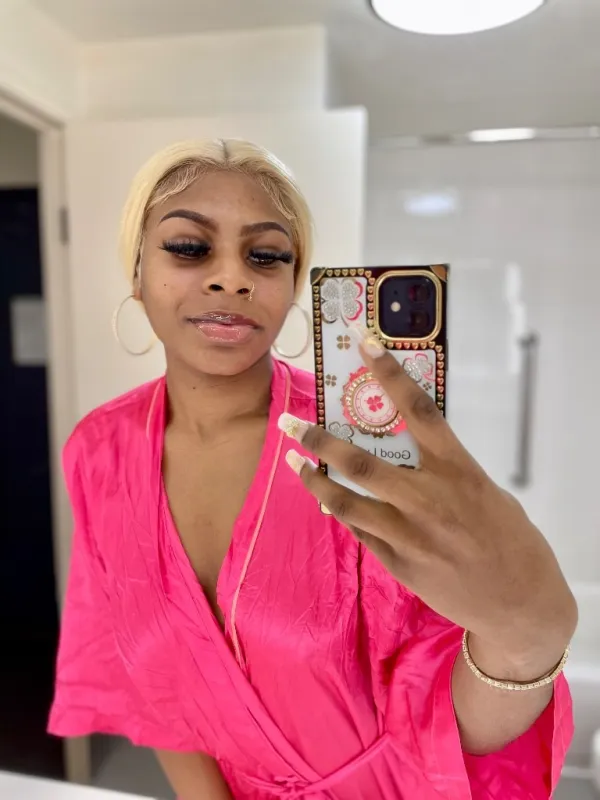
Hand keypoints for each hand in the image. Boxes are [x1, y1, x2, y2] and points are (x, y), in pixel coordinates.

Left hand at [279, 327, 576, 667]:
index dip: (391, 375)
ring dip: (314, 479)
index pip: (418, 411)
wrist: (519, 602)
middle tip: (289, 422)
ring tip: (295, 462)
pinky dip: (340, 511)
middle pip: (360, 460)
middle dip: (318, 439)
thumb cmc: (509, 537)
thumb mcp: (482, 491)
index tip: (366, 346)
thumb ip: (441, 472)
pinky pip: (359, 530)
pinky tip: (325, 499)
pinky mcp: (398, 563)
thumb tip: (400, 457)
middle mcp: (428, 497)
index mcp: (458, 469)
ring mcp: (409, 533)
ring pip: (345, 500)